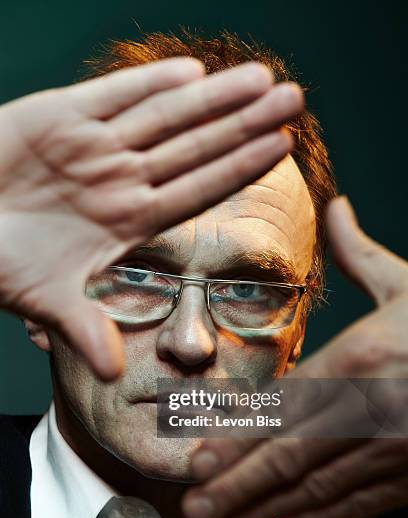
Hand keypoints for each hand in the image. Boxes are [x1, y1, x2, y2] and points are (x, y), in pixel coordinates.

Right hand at [0, 58, 301, 379]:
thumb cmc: (0, 262)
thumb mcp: (44, 298)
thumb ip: (82, 328)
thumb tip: (113, 373)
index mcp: (127, 219)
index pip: (197, 190)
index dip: (239, 169)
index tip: (282, 150)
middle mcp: (119, 179)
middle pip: (195, 147)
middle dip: (244, 124)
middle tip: (293, 100)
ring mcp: (93, 146)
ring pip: (163, 116)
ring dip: (212, 97)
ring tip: (261, 79)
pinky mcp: (57, 117)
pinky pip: (110, 97)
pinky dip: (146, 83)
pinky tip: (191, 71)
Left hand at [182, 196, 407, 517]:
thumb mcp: (407, 285)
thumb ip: (360, 255)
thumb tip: (336, 207)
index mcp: (363, 358)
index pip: (285, 405)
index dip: (239, 437)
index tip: (199, 459)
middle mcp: (373, 408)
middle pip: (291, 456)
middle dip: (236, 486)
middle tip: (194, 507)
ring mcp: (394, 449)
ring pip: (318, 488)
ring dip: (266, 509)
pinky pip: (359, 503)